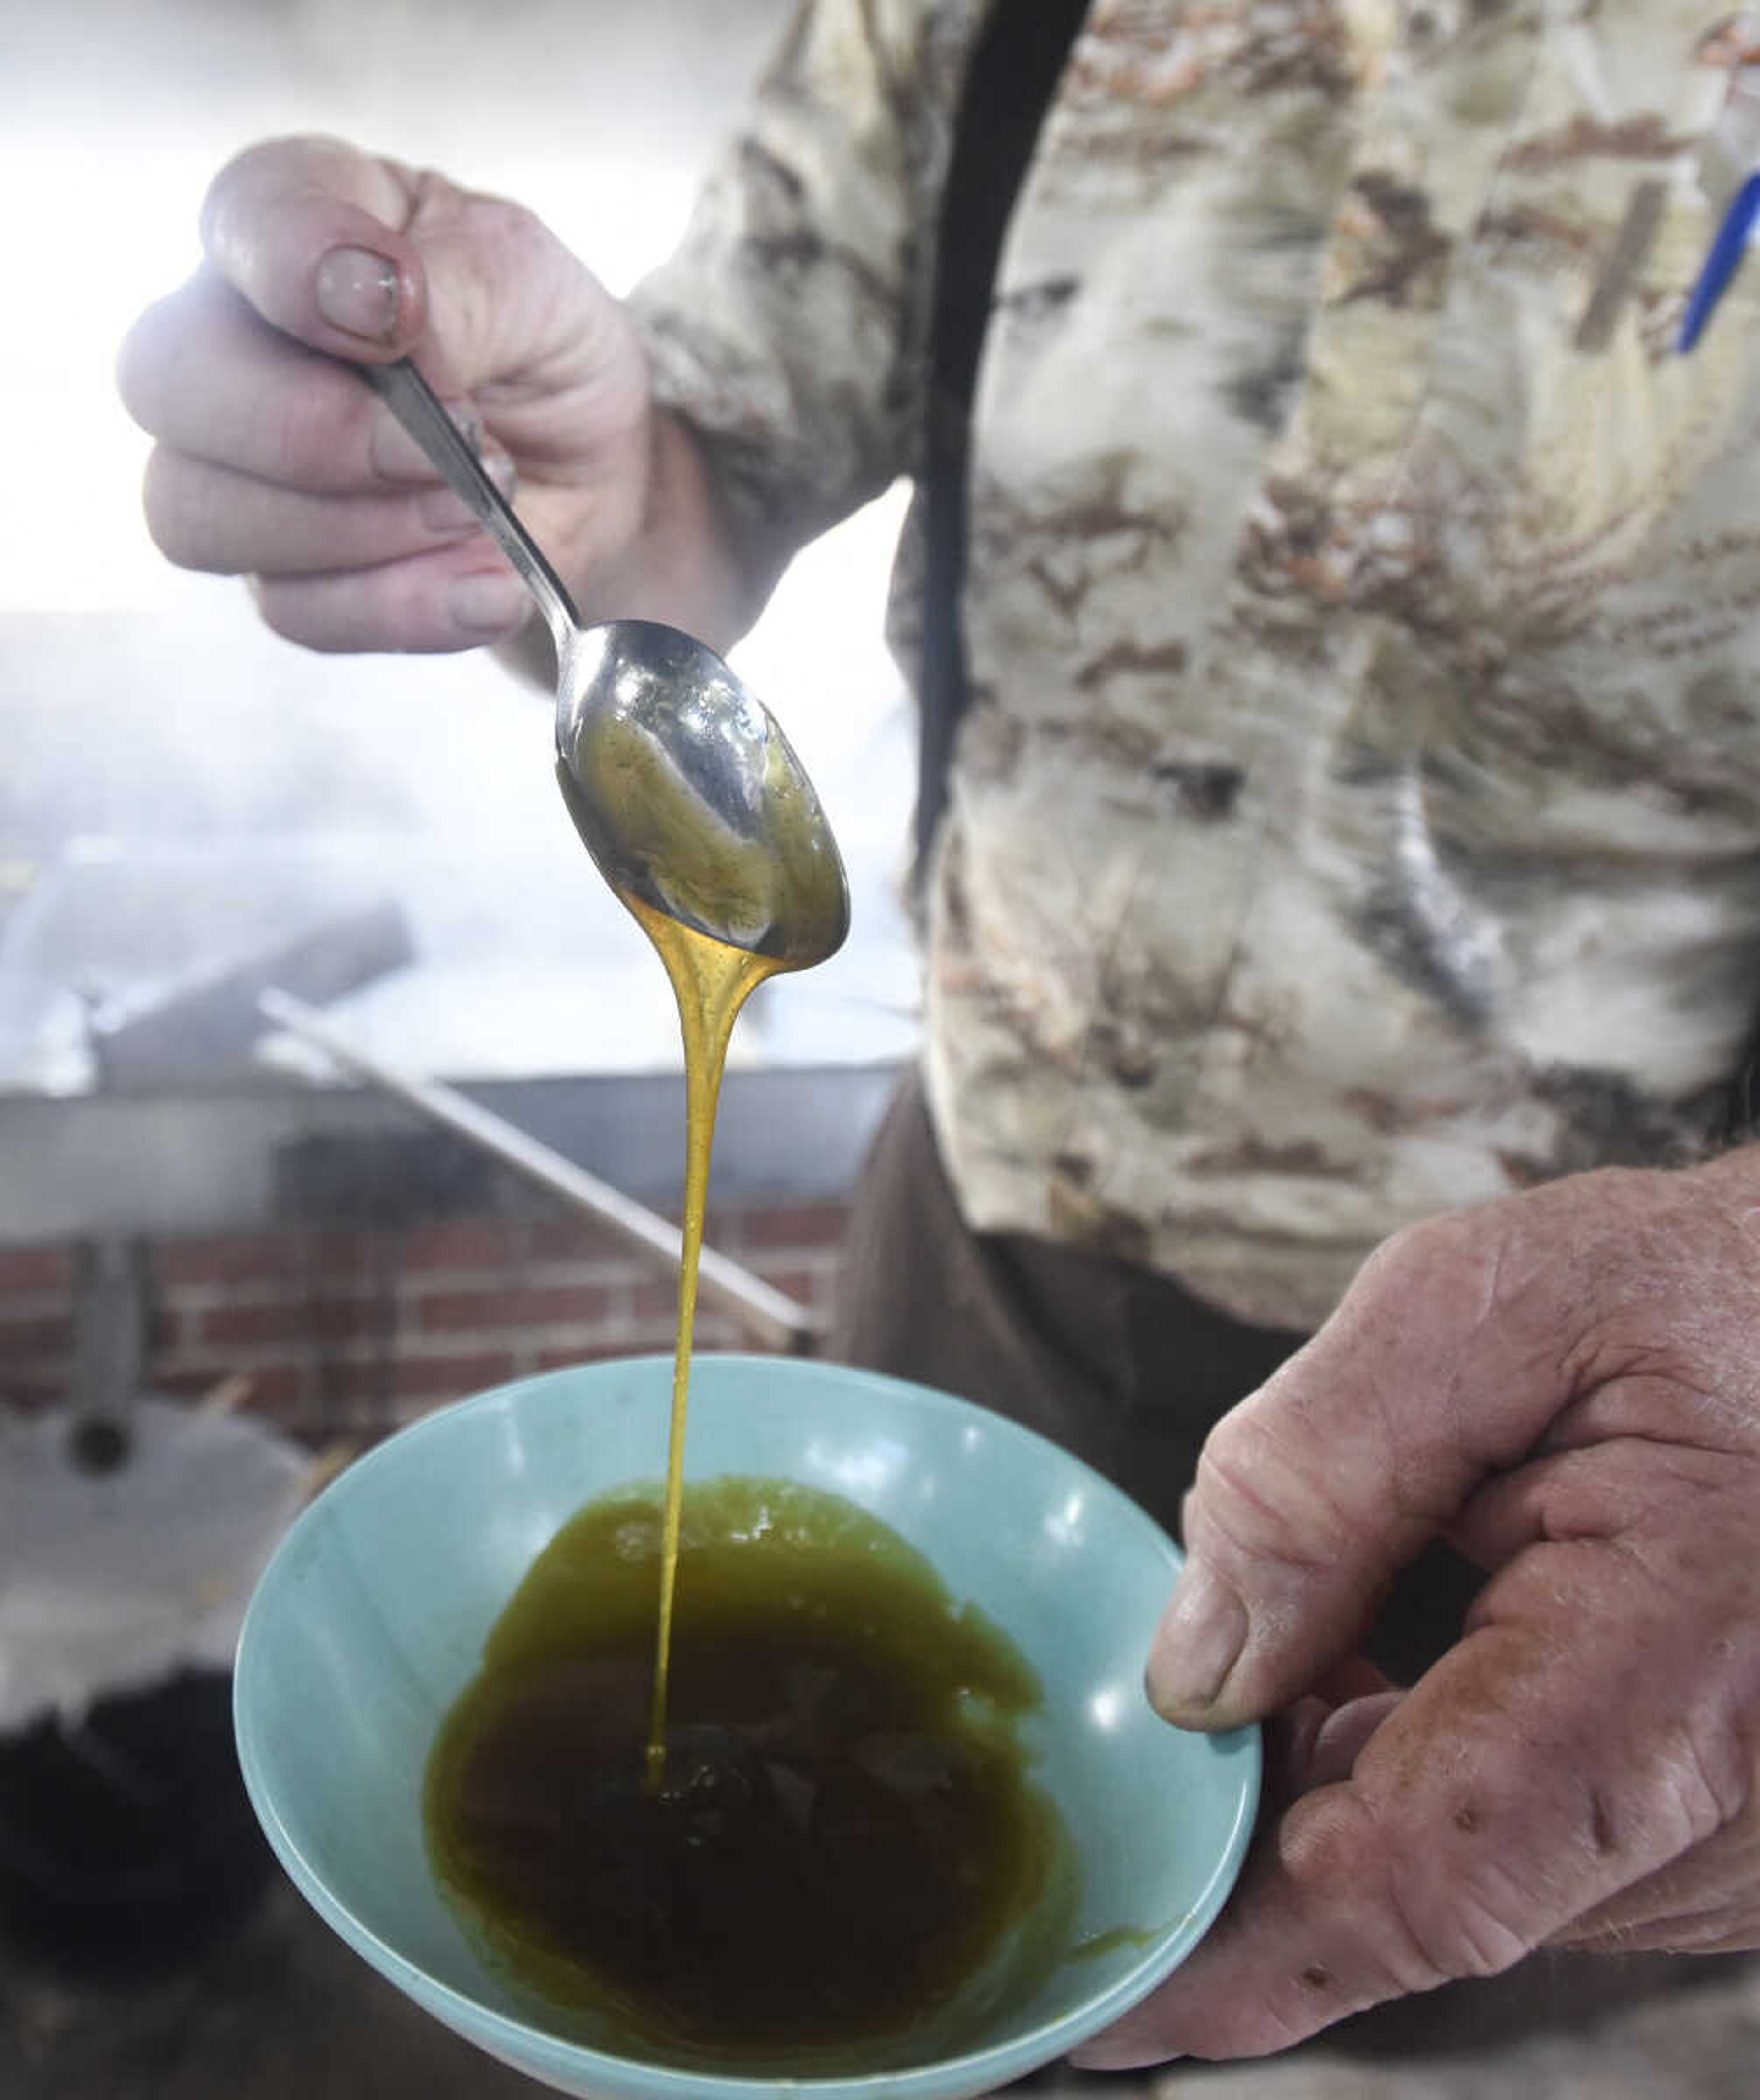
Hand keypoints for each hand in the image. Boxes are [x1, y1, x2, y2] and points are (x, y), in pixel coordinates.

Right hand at [117, 136, 701, 652]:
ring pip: (200, 516)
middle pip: (168, 387)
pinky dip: (406, 606)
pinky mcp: (285, 575)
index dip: (299, 270)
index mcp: (286, 224)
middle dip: (320, 431)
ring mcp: (234, 471)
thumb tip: (385, 317)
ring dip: (363, 528)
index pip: (240, 225)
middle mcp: (225, 342)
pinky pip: (298, 610)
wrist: (594, 462)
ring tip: (482, 509)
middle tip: (458, 442)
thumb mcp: (528, 282)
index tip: (398, 313)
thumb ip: (458, 289)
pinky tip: (489, 586)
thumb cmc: (536, 341)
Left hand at [1076, 1154, 1759, 2064]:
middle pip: (1424, 1893)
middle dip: (1262, 1821)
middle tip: (1167, 1702)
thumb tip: (1194, 1665)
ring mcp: (1741, 1850)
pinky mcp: (1722, 1838)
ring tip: (1323, 1626)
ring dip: (1343, 1783)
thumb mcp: (1492, 1306)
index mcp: (1683, 1673)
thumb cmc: (1715, 1296)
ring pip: (1468, 1881)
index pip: (1426, 1880)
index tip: (1103, 2001)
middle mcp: (1738, 1816)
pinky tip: (1391, 1656)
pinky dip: (1419, 1772)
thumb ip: (1321, 1469)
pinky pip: (1524, 1850)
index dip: (1240, 1949)